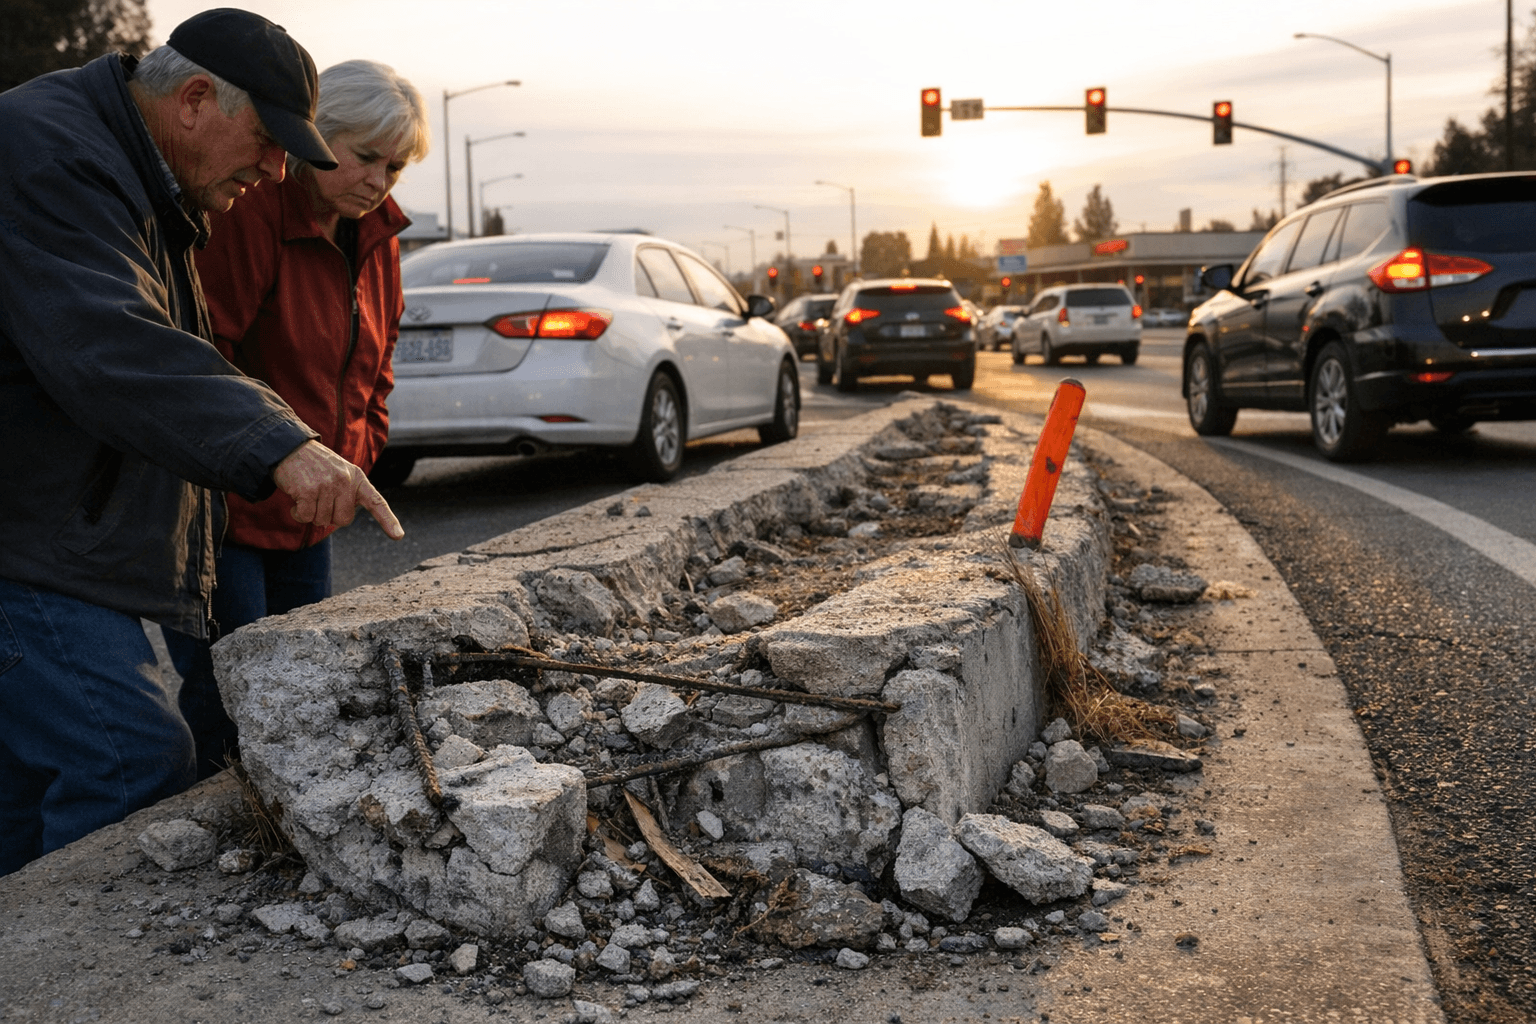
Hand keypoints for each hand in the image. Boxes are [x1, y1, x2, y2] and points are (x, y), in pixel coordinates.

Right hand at [272, 440, 403, 538]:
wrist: (290, 448)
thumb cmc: (317, 466)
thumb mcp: (341, 473)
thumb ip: (349, 493)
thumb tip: (345, 519)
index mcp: (358, 478)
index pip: (376, 502)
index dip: (388, 520)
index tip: (398, 535)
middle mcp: (345, 481)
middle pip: (343, 520)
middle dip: (329, 516)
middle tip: (320, 499)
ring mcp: (327, 485)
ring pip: (322, 520)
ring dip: (311, 513)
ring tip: (308, 493)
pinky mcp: (308, 491)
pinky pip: (306, 517)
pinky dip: (299, 513)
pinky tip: (297, 498)